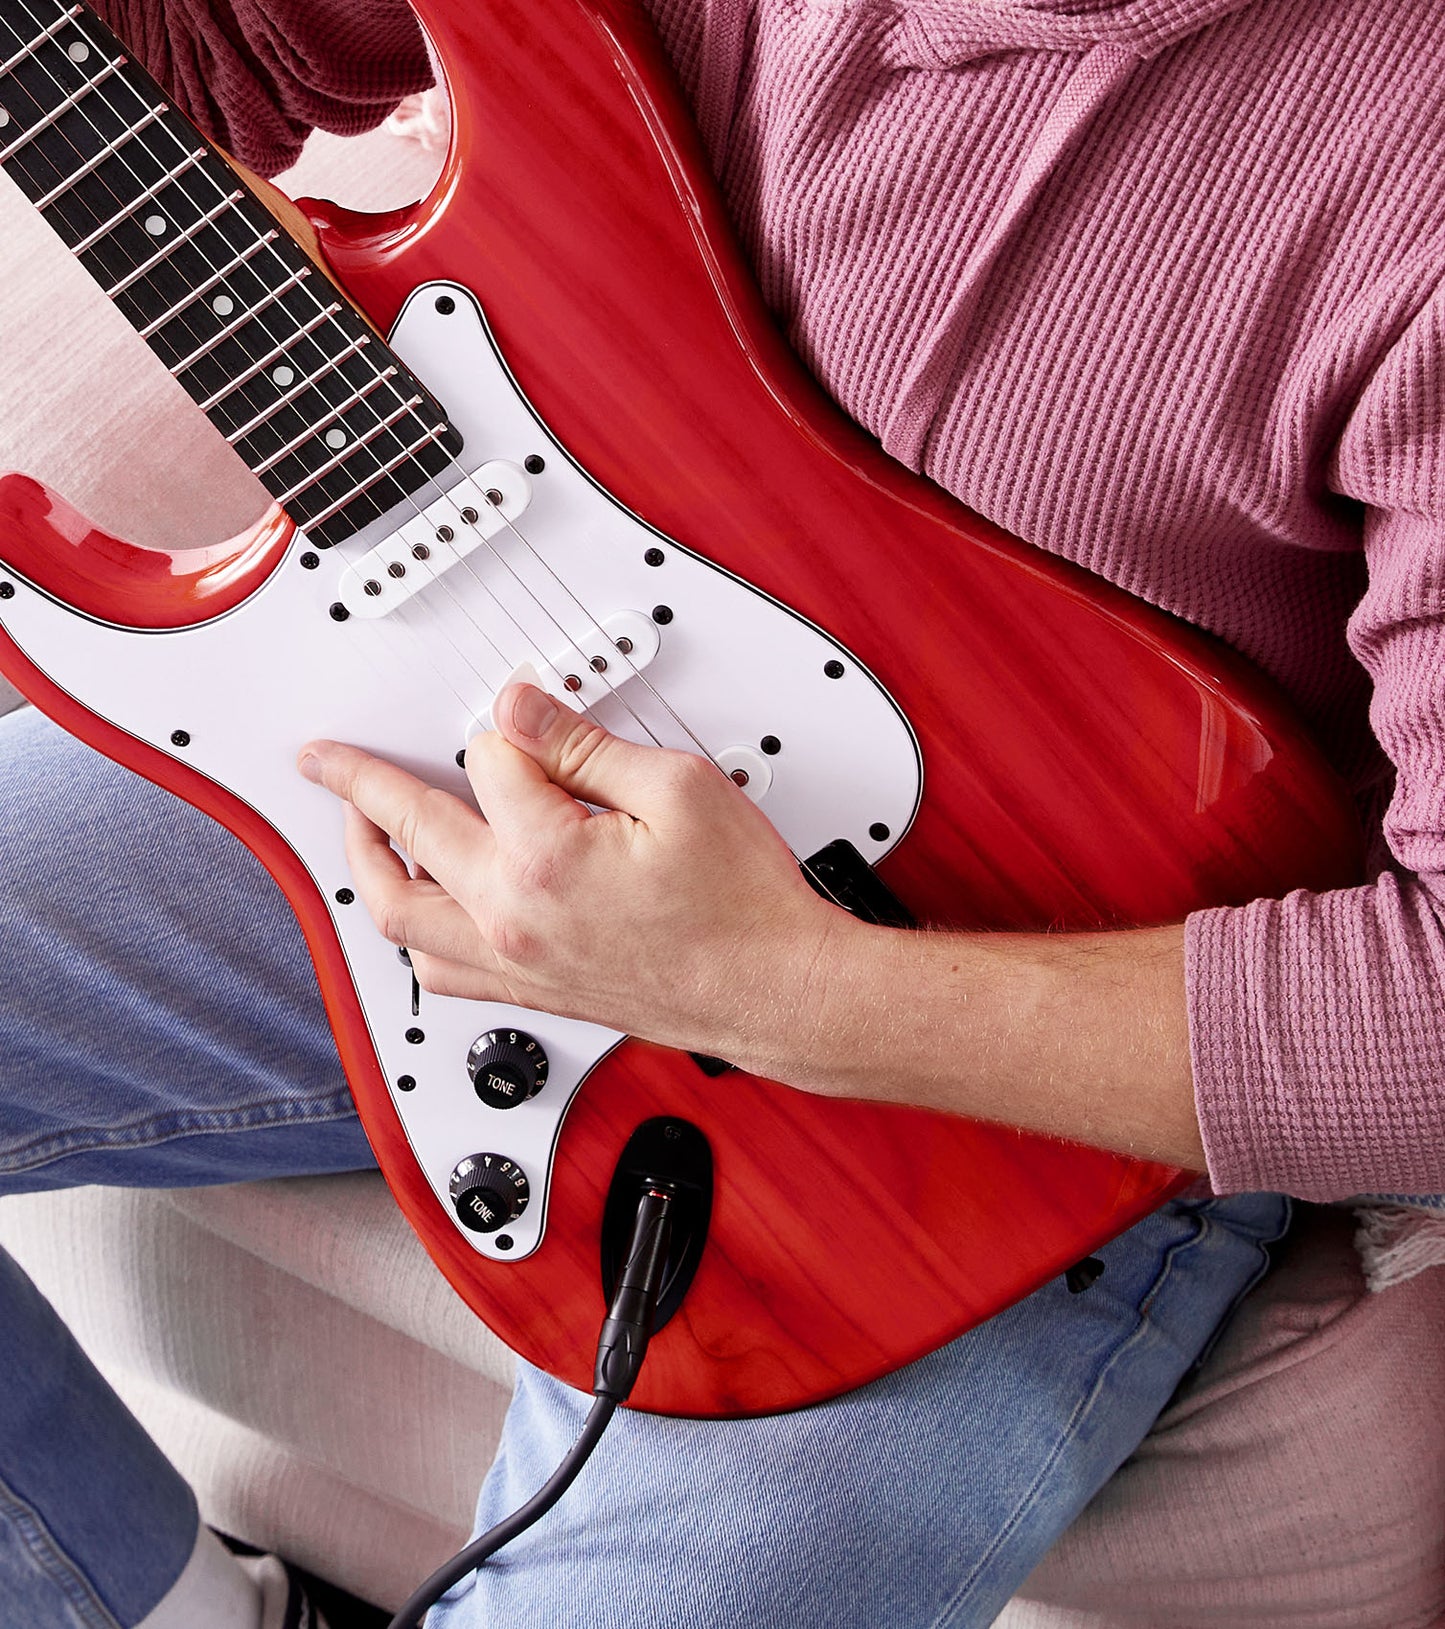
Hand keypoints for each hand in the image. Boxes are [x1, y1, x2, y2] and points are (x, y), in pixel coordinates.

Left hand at [298, 682, 847, 1071]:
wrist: (775, 989)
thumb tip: (519, 709)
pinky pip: (437, 973)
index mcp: (546, 857)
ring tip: (358, 829)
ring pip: (399, 916)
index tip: (529, 718)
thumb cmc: (743, 905)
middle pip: (408, 834)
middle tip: (327, 761)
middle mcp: (514, 918)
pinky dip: (409, 936)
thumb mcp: (678, 790)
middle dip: (360, 785)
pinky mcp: (532, 994)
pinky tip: (417, 912)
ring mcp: (516, 964)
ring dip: (366, 865)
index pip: (491, 762)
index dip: (515, 729)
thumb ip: (585, 745)